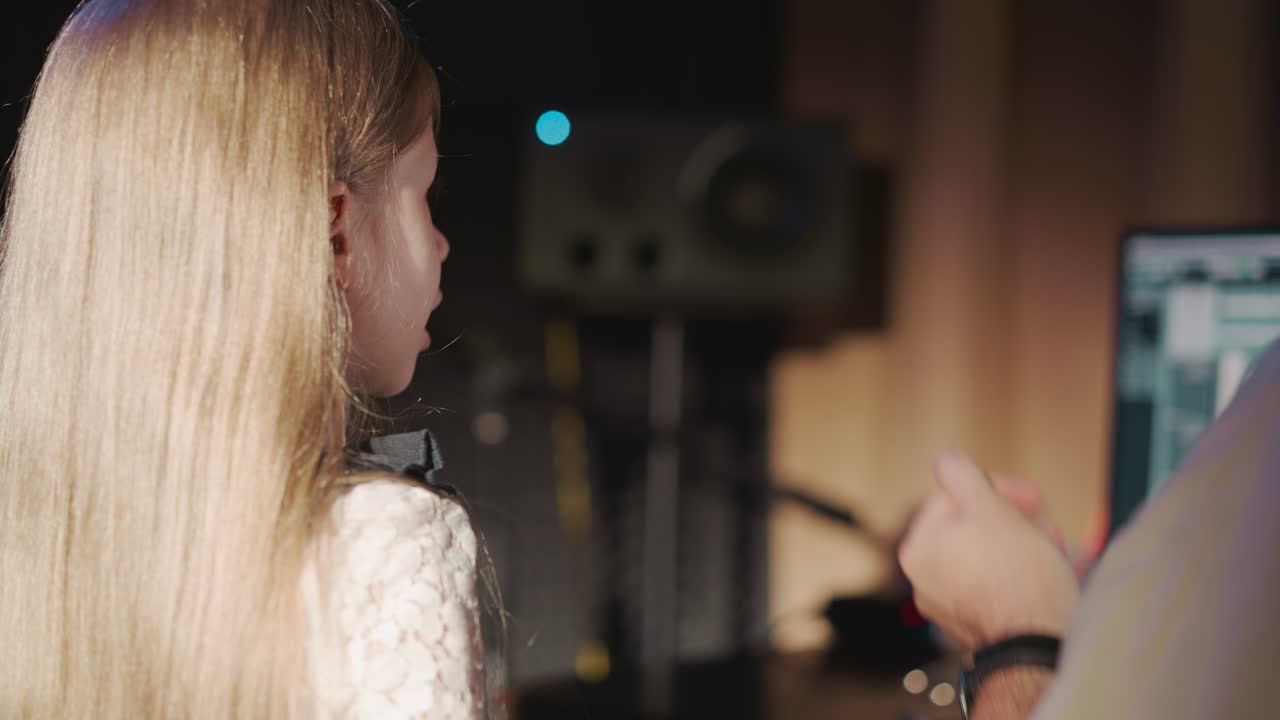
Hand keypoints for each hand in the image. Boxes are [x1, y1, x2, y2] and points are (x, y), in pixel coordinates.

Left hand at [898, 452, 1079, 651]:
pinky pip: (994, 584)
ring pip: (986, 554)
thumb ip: (961, 475)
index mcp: (919, 547)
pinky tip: (1041, 578)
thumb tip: (943, 457)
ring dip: (1019, 544)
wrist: (1035, 646)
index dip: (998, 489)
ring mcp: (947, 603)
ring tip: (1049, 552)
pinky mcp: (974, 622)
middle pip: (971, 526)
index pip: (954, 496)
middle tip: (1043, 526)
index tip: (1031, 497)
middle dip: (1012, 520)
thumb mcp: (989, 508)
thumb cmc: (1017, 578)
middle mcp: (924, 577)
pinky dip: (1017, 574)